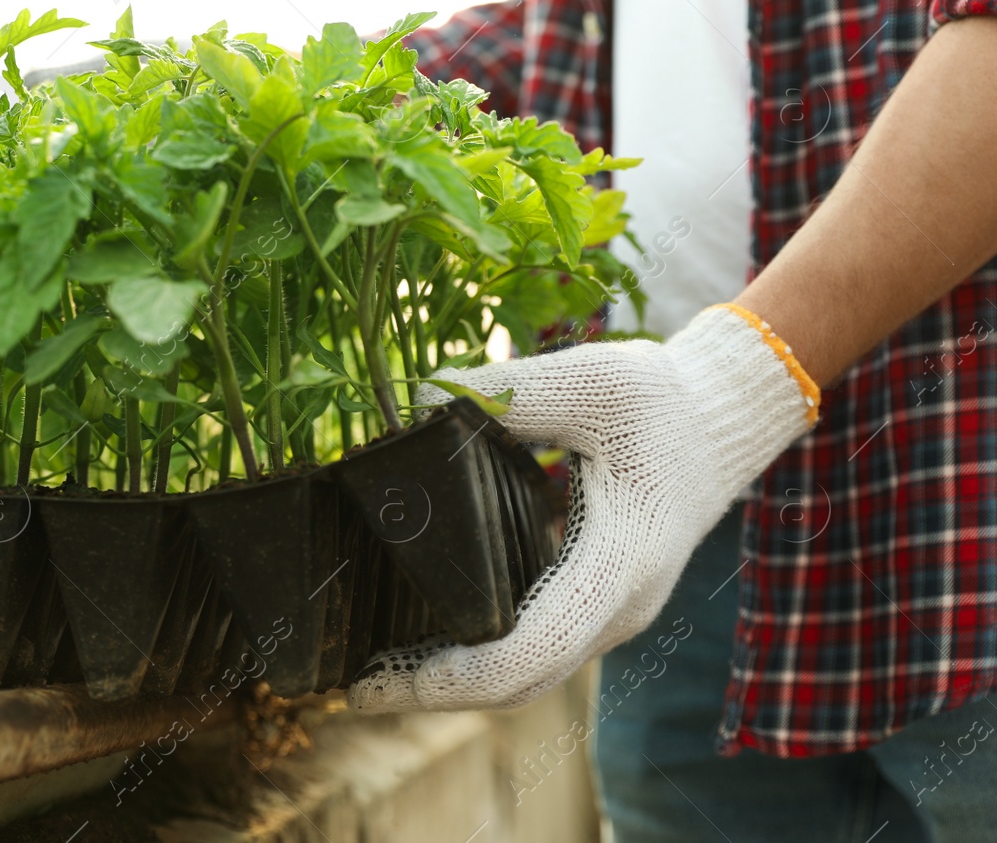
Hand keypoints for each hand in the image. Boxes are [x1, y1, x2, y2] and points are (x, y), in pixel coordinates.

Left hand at [348, 304, 817, 711]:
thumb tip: (417, 402)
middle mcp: (615, 607)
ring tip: (372, 669)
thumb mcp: (594, 380)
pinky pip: (532, 648)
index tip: (391, 675)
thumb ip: (509, 391)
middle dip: (435, 693)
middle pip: (521, 684)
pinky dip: (474, 655)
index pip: (535, 649)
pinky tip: (417, 633)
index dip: (459, 675)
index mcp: (620, 562)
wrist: (718, 422)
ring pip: (526, 675)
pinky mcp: (592, 601)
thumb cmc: (662, 400)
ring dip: (451, 682)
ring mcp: (607, 613)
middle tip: (356, 686)